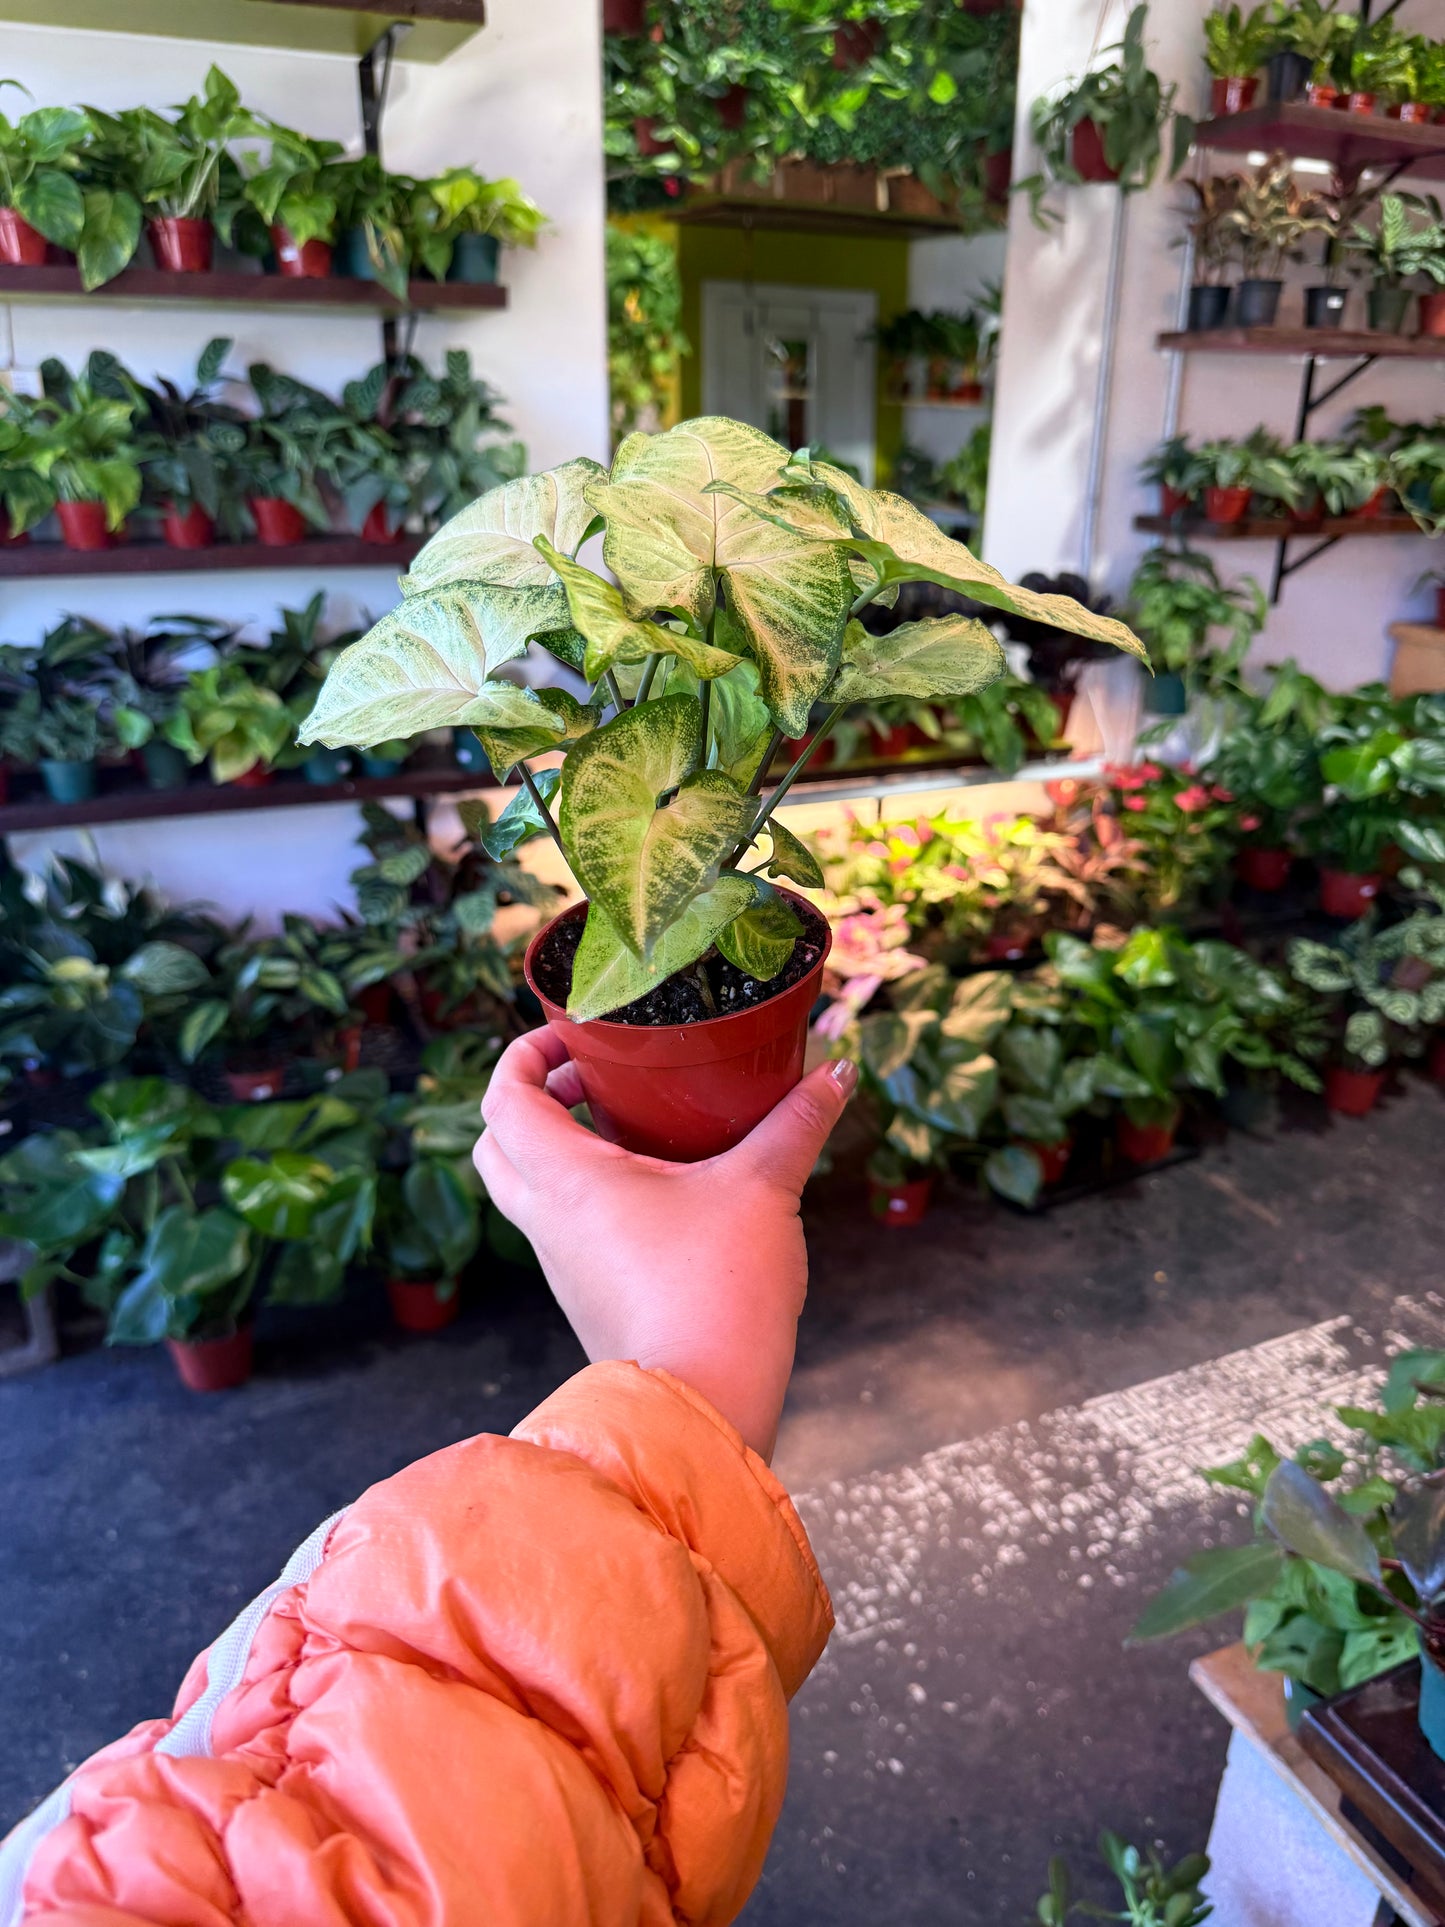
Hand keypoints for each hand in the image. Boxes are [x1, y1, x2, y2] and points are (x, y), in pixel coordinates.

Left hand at [476, 1027, 855, 1460]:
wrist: (704, 1404)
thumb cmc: (718, 1292)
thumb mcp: (764, 1189)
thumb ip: (798, 1122)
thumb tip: (836, 1070)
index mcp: (566, 1179)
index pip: (504, 1097)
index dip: (525, 1054)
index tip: (571, 1035)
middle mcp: (548, 1221)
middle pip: (498, 1144)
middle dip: (534, 1100)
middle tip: (593, 1079)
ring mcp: (563, 1266)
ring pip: (530, 1191)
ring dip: (562, 1149)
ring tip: (632, 1126)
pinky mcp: (590, 1298)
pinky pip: (566, 1231)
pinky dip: (588, 1197)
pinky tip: (659, 1192)